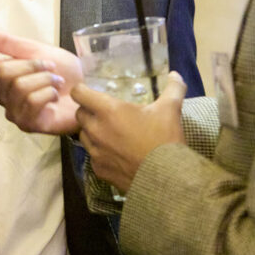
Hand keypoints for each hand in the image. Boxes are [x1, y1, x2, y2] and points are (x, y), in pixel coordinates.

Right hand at [0, 25, 82, 134]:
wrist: (89, 88)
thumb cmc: (63, 71)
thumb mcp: (35, 49)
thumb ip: (6, 42)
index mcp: (1, 75)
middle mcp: (3, 95)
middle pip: (6, 73)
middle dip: (33, 66)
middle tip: (50, 69)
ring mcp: (14, 112)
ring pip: (20, 87)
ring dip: (45, 80)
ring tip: (56, 84)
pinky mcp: (28, 125)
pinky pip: (33, 102)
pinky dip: (49, 93)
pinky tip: (56, 99)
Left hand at [72, 72, 186, 192]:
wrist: (166, 180)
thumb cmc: (164, 139)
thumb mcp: (171, 110)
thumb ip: (173, 88)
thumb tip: (175, 74)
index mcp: (108, 111)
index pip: (78, 94)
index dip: (82, 90)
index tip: (89, 90)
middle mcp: (96, 130)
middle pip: (79, 115)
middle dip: (88, 111)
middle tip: (103, 111)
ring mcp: (95, 152)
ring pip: (83, 135)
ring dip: (91, 131)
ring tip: (109, 131)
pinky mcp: (99, 170)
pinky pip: (93, 156)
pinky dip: (100, 151)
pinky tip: (115, 152)